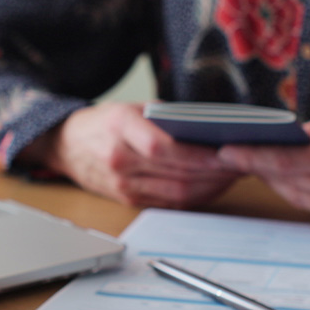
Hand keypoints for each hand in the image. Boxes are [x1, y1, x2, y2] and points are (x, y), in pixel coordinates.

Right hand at [24, 102, 241, 207]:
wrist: (67, 146)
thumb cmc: (105, 122)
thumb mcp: (132, 107)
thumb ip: (166, 118)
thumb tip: (210, 129)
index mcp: (120, 128)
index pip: (163, 148)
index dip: (198, 154)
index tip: (225, 151)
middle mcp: (120, 160)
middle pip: (176, 174)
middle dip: (214, 172)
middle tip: (242, 163)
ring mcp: (123, 185)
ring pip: (177, 192)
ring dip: (210, 186)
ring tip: (233, 174)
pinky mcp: (129, 200)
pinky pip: (170, 202)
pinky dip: (196, 196)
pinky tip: (212, 185)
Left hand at [216, 106, 309, 226]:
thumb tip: (290, 137)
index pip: (287, 162)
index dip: (252, 157)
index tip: (226, 151)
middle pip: (287, 182)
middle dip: (260, 167)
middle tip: (238, 151)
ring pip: (299, 197)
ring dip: (278, 181)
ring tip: (261, 163)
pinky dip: (302, 191)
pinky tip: (295, 177)